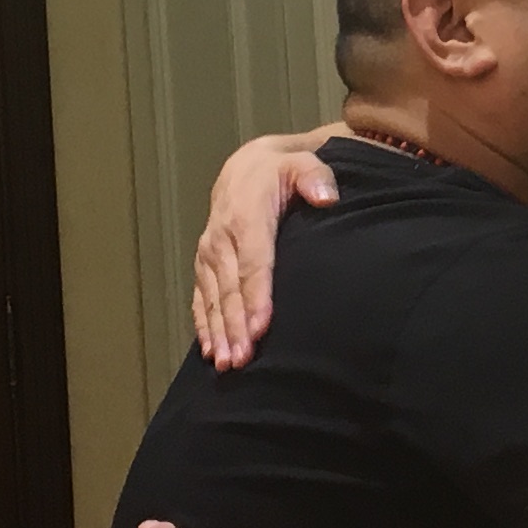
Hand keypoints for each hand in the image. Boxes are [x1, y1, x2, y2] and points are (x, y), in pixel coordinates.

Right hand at [190, 132, 342, 369]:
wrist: (246, 169)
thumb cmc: (281, 172)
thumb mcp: (303, 164)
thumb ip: (316, 177)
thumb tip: (326, 197)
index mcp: (246, 216)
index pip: (253, 263)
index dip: (257, 297)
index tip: (261, 327)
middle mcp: (222, 238)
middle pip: (230, 289)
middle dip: (235, 326)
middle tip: (243, 358)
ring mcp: (209, 253)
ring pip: (212, 298)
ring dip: (219, 332)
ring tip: (227, 363)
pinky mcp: (204, 264)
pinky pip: (201, 298)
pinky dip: (204, 325)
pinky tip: (210, 351)